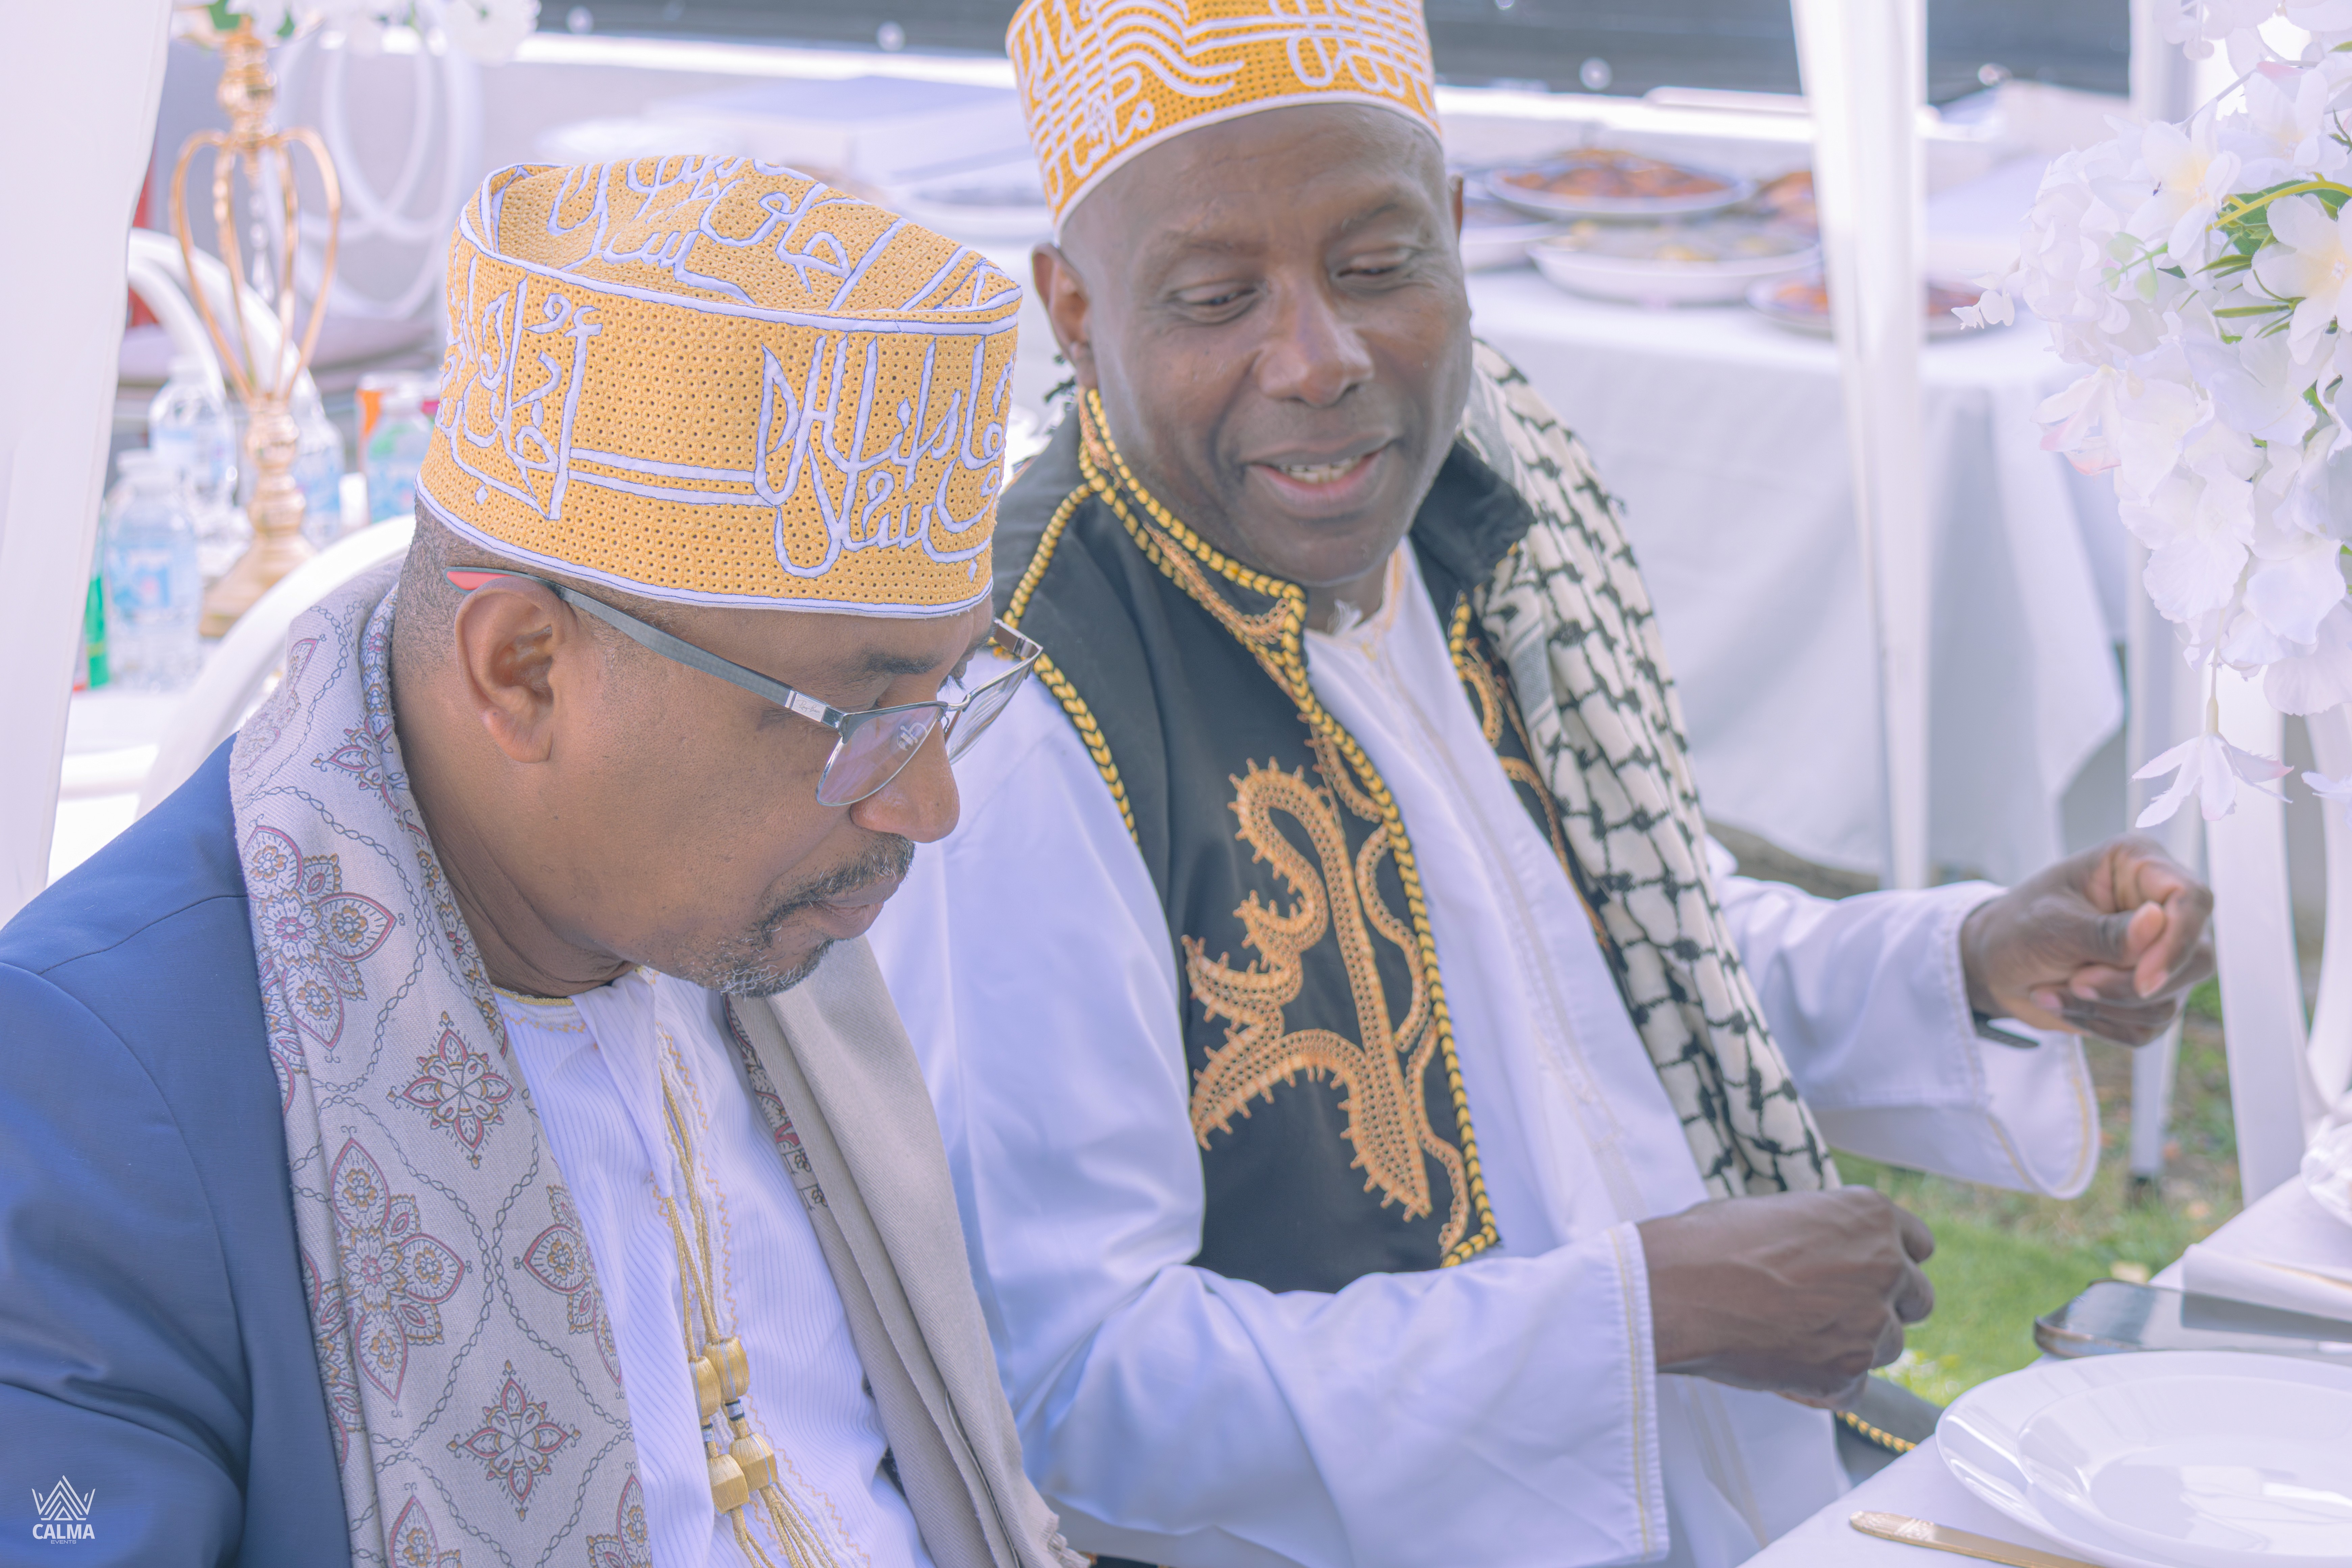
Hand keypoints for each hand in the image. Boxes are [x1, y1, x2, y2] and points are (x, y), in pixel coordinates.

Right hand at [1638, 1188, 1933, 1408]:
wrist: (1674, 1289)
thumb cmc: (1710, 1243)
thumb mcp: (1781, 1213)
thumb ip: (1827, 1234)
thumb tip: (1831, 1255)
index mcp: (1870, 1215)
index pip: (1920, 1245)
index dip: (1893, 1261)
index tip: (1870, 1274)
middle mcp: (1884, 1265)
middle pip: (1916, 1299)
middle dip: (1883, 1306)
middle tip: (1832, 1309)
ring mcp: (1871, 1322)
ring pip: (1889, 1346)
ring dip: (1853, 1345)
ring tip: (1794, 1334)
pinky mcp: (1847, 1372)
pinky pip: (1855, 1388)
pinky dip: (1826, 1385)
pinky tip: (1785, 1366)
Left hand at [1960, 834, 2213, 1044]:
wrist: (1993, 963)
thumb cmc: (2018, 927)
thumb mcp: (2051, 925)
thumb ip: (2105, 931)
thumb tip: (2158, 922)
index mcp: (2139, 866)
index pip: (2192, 898)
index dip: (2177, 942)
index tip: (2144, 980)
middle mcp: (2161, 908)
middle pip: (2195, 957)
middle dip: (2131, 984)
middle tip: (2076, 982)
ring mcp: (2160, 954)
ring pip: (2168, 998)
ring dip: (2105, 1005)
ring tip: (2053, 989)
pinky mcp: (2150, 994)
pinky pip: (2148, 1026)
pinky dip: (2102, 1023)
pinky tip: (2062, 1002)